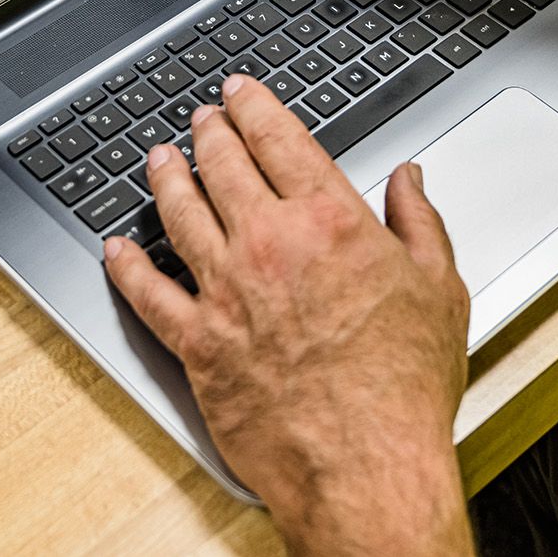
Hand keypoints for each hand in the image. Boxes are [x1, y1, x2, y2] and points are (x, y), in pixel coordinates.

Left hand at [103, 73, 472, 556]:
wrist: (367, 463)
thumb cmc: (405, 386)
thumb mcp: (440, 289)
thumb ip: (421, 224)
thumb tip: (411, 182)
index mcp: (330, 221)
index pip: (280, 139)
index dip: (255, 106)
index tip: (241, 92)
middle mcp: (270, 244)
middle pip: (222, 166)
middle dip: (207, 133)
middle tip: (200, 118)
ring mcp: (227, 292)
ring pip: (179, 214)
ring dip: (164, 179)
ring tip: (157, 160)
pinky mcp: (199, 343)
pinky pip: (148, 294)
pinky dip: (127, 267)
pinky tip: (117, 248)